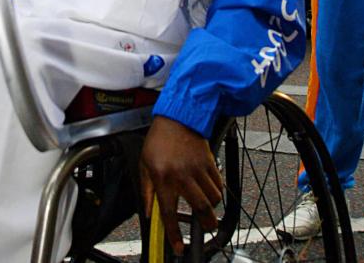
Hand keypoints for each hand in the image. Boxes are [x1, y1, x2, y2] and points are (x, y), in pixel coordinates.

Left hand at [140, 116, 222, 255]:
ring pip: (212, 198)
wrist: (177, 115)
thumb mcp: (145, 164)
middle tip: (206, 228)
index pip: (168, 213)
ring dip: (212, 207)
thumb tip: (149, 213)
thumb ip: (147, 191)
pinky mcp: (209, 161)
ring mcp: (197, 168)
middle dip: (206, 224)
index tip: (178, 247)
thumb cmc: (159, 139)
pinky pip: (218, 183)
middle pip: (200, 208)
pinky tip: (210, 189)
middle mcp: (181, 174)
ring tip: (207, 207)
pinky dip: (217, 191)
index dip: (174, 234)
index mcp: (162, 177)